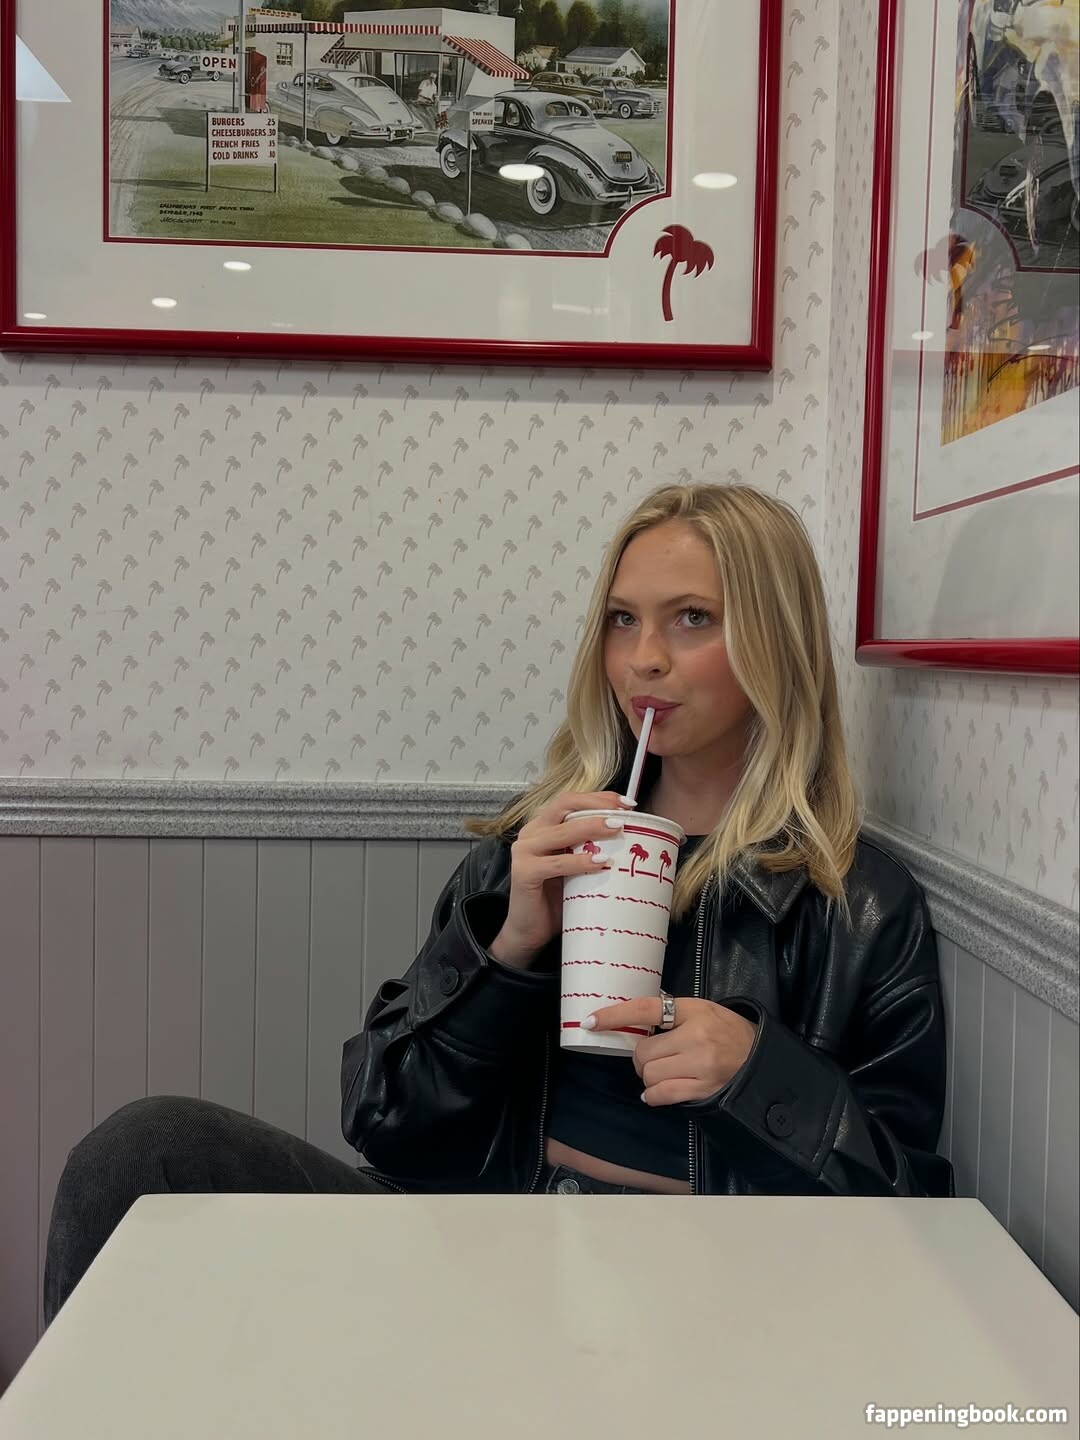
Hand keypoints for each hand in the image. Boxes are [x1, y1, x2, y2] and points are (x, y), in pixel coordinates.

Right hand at [488, 790, 635, 967]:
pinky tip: (600, 863)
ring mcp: (524, 851)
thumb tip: (633, 840)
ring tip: (617, 830)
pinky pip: (556, 863)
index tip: (627, 803)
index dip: (598, 797)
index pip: (570, 800)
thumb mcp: (577, 867)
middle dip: (597, 806)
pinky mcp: (523, 872)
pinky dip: (580, 862)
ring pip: (562, 831)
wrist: (530, 931)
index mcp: (543, 826)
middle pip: (564, 806)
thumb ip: (591, 850)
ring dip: (592, 828)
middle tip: (624, 815)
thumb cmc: (557, 899)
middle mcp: (531, 832)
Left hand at [584, 997, 756, 1105]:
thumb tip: (631, 1019)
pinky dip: (653, 1095)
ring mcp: (700, 1065)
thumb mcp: (703, 1010)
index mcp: (694, 1010)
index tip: (590, 1021)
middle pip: (643, 1051)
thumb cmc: (727, 1031)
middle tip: (654, 1055)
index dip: (615, 1015)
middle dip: (641, 1056)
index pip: (646, 1009)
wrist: (760, 1058)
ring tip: (664, 1071)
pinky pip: (661, 1095)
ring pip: (648, 1074)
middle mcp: (696, 1036)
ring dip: (648, 1076)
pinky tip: (659, 1090)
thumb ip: (671, 1013)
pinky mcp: (702, 1089)